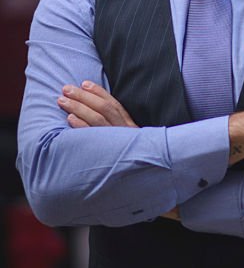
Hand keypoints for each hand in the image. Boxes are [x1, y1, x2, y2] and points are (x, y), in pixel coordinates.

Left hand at [57, 82, 178, 220]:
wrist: (155, 184)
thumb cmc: (140, 164)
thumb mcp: (134, 143)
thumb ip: (121, 130)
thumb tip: (101, 116)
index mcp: (132, 127)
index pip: (115, 104)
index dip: (99, 92)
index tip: (84, 83)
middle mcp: (127, 133)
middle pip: (104, 109)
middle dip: (83, 97)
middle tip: (66, 89)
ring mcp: (120, 144)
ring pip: (98, 121)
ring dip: (78, 108)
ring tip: (62, 102)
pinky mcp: (112, 156)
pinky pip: (95, 139)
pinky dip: (82, 127)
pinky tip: (70, 120)